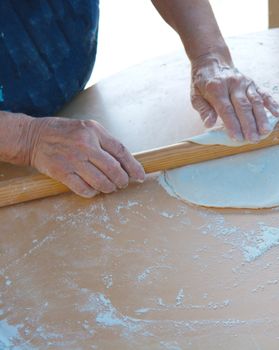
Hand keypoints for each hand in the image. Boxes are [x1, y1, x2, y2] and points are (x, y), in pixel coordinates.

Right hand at [26, 117, 144, 197]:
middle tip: (123, 184)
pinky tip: (93, 190)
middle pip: (114, 170)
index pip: (121, 152)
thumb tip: (125, 162)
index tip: (140, 176)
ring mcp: (73, 160)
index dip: (134, 167)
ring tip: (109, 188)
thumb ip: (105, 142)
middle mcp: (85, 145)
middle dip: (122, 181)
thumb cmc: (63, 132)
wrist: (32, 137)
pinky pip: (84, 189)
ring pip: (101, 182)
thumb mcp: (87, 128)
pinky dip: (92, 193)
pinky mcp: (62, 172)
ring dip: (109, 188)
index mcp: (94, 132)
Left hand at [190, 53, 278, 141]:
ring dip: (261, 117)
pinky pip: (264, 93)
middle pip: (243, 106)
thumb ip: (203, 110)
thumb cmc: (203, 82)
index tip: (237, 137)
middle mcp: (232, 84)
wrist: (212, 60)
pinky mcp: (253, 83)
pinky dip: (272, 103)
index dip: (232, 124)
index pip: (226, 109)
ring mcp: (245, 83)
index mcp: (216, 88)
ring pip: (255, 101)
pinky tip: (278, 114)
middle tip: (253, 139)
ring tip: (265, 131)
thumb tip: (209, 124)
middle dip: (249, 124)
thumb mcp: (195, 95)